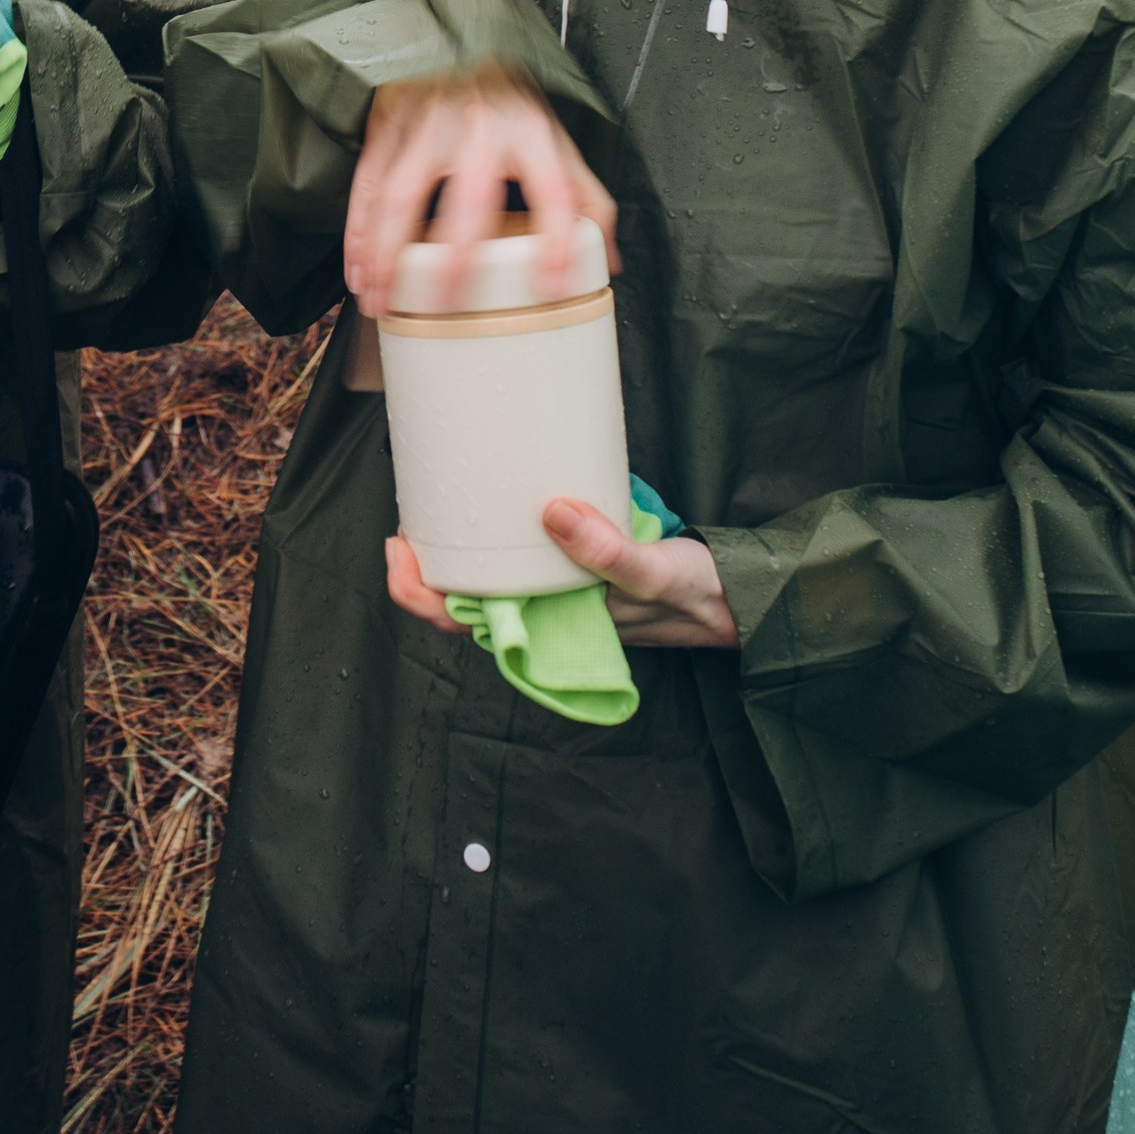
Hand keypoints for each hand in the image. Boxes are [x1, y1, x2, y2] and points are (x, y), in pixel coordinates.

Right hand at [344, 68, 617, 316]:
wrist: (458, 36)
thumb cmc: (511, 104)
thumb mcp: (556, 140)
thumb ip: (584, 197)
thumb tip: (607, 261)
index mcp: (532, 130)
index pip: (555, 191)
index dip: (557, 243)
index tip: (549, 290)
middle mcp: (480, 124)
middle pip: (467, 200)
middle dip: (454, 260)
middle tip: (445, 306)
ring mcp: (428, 121)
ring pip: (401, 196)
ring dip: (386, 256)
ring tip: (382, 302)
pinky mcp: (387, 122)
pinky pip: (368, 184)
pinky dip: (358, 234)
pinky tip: (359, 273)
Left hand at [385, 507, 738, 650]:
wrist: (735, 600)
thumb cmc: (693, 594)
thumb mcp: (652, 572)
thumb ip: (608, 552)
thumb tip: (552, 513)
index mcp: (550, 628)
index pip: (461, 623)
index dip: (418, 593)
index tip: (399, 547)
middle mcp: (545, 617)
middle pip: (462, 602)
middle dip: (425, 566)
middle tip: (408, 514)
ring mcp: (557, 598)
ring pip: (488, 584)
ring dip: (456, 554)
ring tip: (437, 505)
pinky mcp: (575, 574)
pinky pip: (521, 566)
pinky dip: (496, 542)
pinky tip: (494, 508)